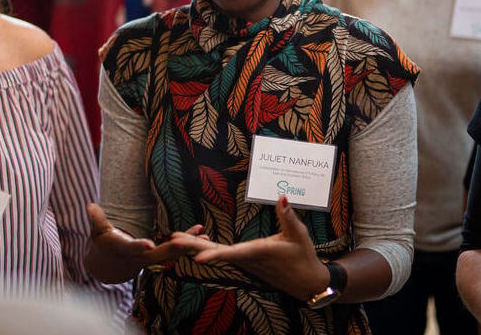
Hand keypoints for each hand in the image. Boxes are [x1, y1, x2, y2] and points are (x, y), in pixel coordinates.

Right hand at [86, 203, 206, 283]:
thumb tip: (90, 206)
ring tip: (204, 238)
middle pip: (158, 254)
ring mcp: (150, 258)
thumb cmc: (101, 243)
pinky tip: (203, 234)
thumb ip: (96, 219)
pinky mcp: (159, 255)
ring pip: (171, 253)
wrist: (108, 265)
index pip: (132, 249)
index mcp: (123, 249)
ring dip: (188, 246)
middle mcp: (139, 257)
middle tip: (187, 243)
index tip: (149, 245)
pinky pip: (175, 249)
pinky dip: (188, 242)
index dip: (140, 246)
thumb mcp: (96, 232)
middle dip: (174, 249)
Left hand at [171, 196, 328, 300]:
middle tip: (172, 240)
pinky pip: (223, 255)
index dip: (215, 255)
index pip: (233, 254)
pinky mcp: (246, 263)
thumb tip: (281, 197)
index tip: (197, 258)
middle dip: (193, 247)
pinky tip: (197, 242)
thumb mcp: (299, 234)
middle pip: (216, 253)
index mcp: (259, 252)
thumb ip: (288, 216)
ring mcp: (245, 263)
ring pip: (217, 254)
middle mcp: (248, 260)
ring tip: (175, 238)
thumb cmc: (304, 257)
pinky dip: (207, 249)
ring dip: (196, 246)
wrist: (308, 283)